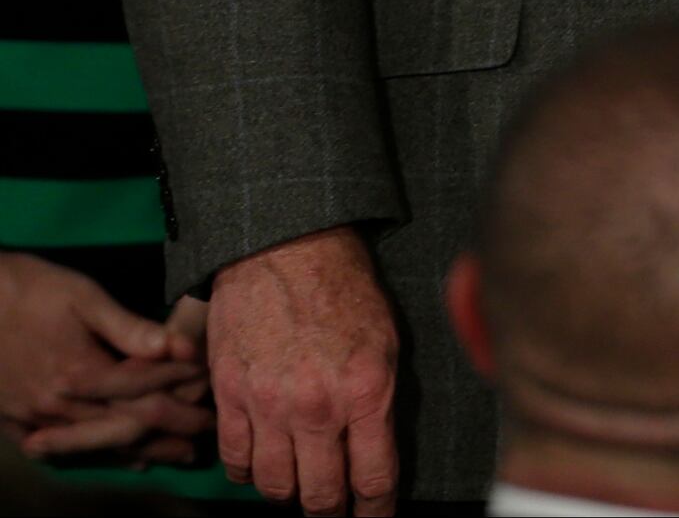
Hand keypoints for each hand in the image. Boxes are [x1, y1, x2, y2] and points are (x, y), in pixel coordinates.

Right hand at [0, 248, 201, 444]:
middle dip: (172, 428)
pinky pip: (61, 450)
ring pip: (98, 443)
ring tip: (178, 454)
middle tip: (208, 431)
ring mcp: (33, 418)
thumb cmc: (31, 290)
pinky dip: (98, 455)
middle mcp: (58, 404)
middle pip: (126, 425)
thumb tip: (176, 346)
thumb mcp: (84, 296)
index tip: (212, 382)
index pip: (144, 386)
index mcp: (80, 372)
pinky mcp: (13, 423)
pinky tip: (124, 459)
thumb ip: (129, 326)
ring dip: (142, 449)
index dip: (181, 383)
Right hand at [209, 227, 398, 514]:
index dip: (376, 511)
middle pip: (321, 495)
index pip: (374, 478)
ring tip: (300, 486)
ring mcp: (269, 405)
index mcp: (366, 391)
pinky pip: (234, 460)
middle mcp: (317, 407)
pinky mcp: (230, 396)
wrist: (285, 249)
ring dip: (289, 494)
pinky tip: (261, 464)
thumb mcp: (386, 342)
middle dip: (332, 513)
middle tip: (336, 512)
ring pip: (275, 487)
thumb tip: (379, 450)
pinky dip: (247, 473)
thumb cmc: (344, 289)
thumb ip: (381, 401)